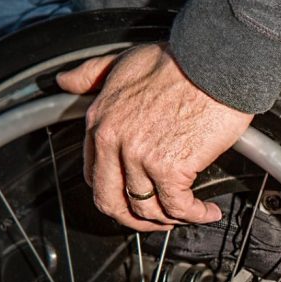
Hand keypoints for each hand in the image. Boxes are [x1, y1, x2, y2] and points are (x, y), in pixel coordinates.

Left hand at [56, 44, 253, 231]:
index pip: (95, 176)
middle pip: (112, 202)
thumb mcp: (123, 61)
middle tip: (157, 220)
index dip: (116, 194)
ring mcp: (140, 157)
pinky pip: (178, 207)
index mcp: (100, 121)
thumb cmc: (180, 61)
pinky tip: (208, 211)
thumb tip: (66, 82)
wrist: (214, 62)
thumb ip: (92, 74)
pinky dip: (195, 215)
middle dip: (135, 220)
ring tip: (189, 214)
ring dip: (170, 220)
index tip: (135, 196)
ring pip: (147, 210)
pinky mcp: (170, 167)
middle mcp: (114, 142)